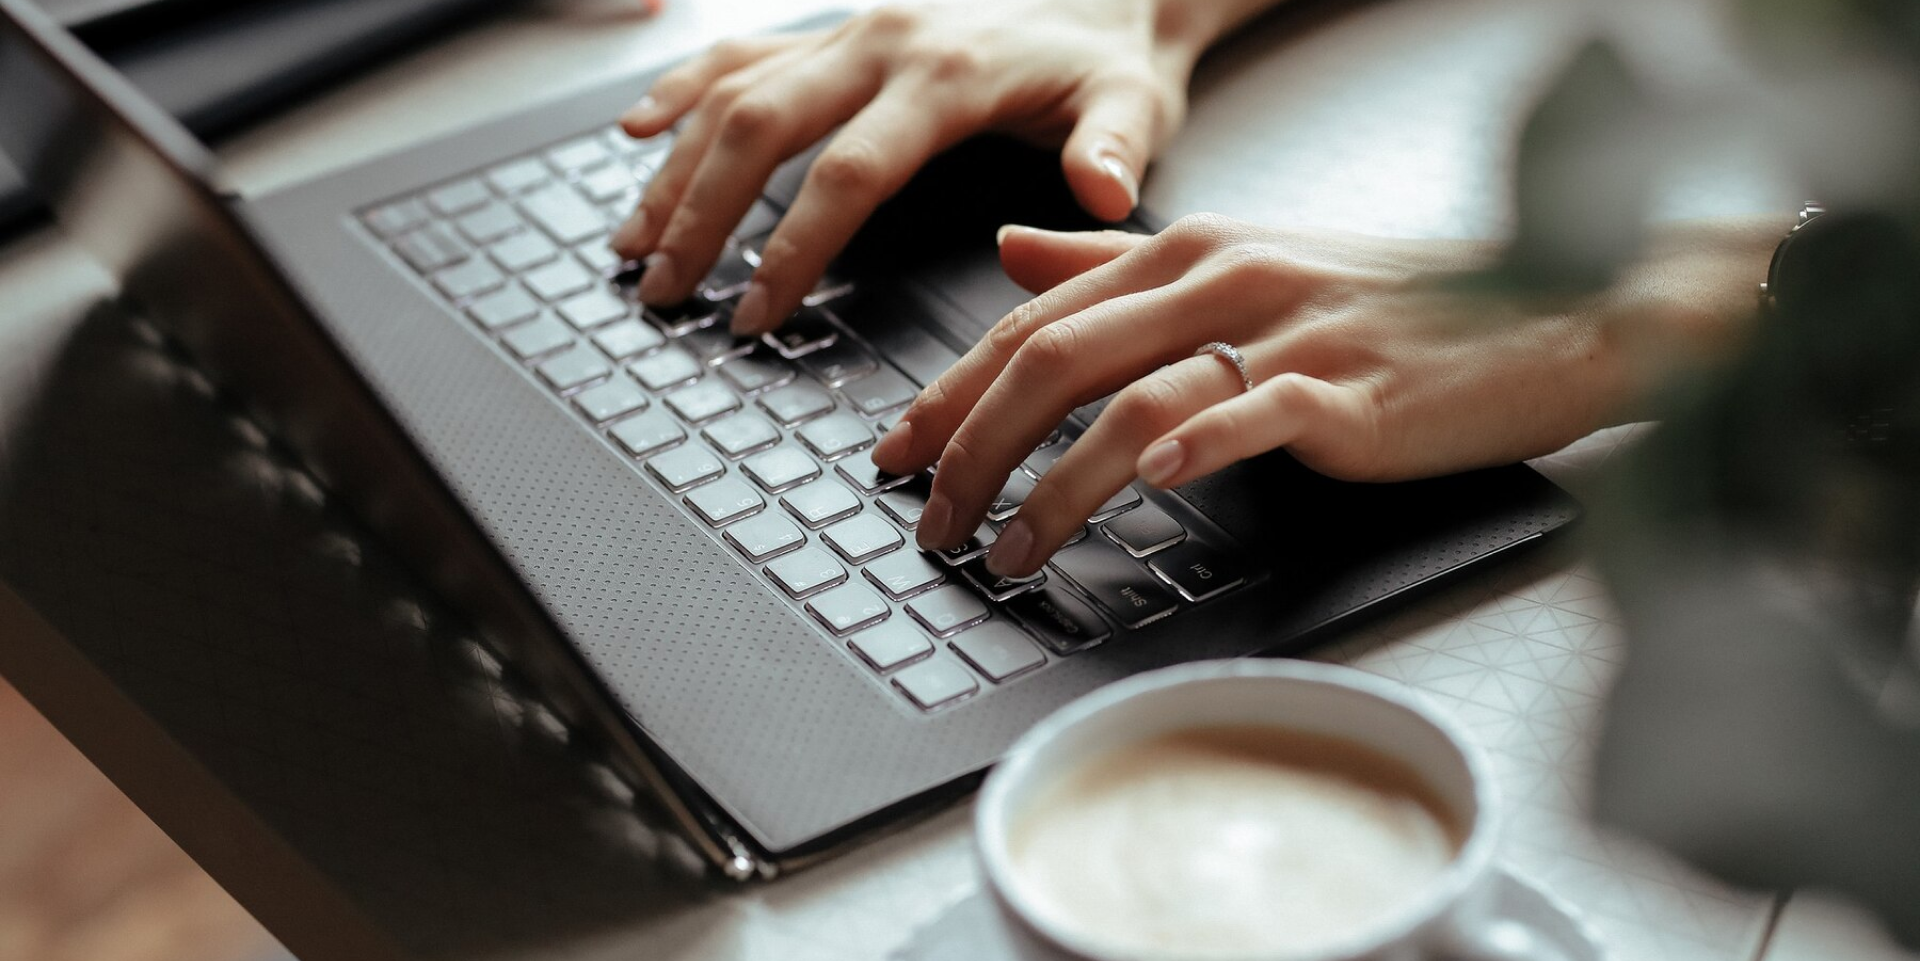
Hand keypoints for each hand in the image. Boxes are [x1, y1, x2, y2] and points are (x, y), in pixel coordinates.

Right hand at [609, 0, 1239, 335]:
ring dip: (676, 167)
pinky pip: (744, 52)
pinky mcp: (841, 28)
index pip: (848, 171)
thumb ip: (1113, 150)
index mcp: (947, 75)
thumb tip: (1100, 193)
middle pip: (762, 127)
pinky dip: (684, 89)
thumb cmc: (1117, 57)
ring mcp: (852, 28)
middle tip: (664, 291)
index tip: (755, 311)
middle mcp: (883, 41)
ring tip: (634, 242)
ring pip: (736, 90)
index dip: (793, 246)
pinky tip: (638, 131)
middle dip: (701, 214)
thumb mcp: (1135, 103)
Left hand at [869, 214, 1774, 577]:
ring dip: (1050, 484)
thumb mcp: (1244, 263)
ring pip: (1129, 400)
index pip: (1033, 319)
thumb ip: (1117, 262)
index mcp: (1189, 249)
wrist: (1549, 307)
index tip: (894, 451)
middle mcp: (1224, 278)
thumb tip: (1007, 250)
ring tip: (1006, 549)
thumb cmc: (1394, 301)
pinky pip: (1253, 413)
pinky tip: (1144, 490)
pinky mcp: (1349, 389)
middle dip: (970, 446)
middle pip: (1053, 358)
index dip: (949, 388)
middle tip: (927, 516)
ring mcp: (1287, 331)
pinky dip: (1190, 449)